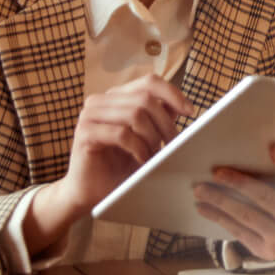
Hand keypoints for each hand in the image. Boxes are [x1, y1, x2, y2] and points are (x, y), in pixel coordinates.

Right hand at [51, 74, 192, 225]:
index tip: (190, 112)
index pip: (149, 82)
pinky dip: (138, 148)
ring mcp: (89, 115)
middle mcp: (101, 100)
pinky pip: (122, 134)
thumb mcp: (147, 137)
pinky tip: (142, 160)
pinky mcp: (84, 133)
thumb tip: (184, 105)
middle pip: (145, 99)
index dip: (173, 93)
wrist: (93, 192)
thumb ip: (160, 118)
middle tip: (174, 144)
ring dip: (152, 138)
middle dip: (165, 123)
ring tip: (156, 156)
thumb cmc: (121, 165)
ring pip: (135, 114)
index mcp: (117, 96)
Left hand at [195, 141, 274, 262]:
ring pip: (246, 215)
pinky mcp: (263, 250)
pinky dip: (218, 218)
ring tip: (201, 190)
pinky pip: (237, 230)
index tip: (274, 148)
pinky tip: (204, 208)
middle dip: (239, 183)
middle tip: (217, 172)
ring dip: (220, 201)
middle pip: (266, 198)